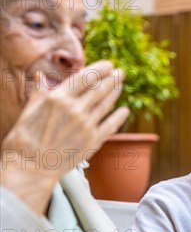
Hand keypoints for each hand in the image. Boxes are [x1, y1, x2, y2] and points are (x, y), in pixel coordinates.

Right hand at [0, 60, 128, 213]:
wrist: (31, 167)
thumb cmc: (25, 139)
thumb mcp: (29, 110)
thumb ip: (40, 93)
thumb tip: (41, 77)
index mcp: (58, 98)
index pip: (85, 77)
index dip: (99, 69)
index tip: (108, 64)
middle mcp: (75, 109)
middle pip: (100, 89)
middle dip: (112, 78)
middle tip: (120, 72)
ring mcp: (86, 125)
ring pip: (107, 104)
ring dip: (116, 92)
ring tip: (121, 84)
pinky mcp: (93, 141)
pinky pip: (111, 125)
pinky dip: (119, 116)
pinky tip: (124, 110)